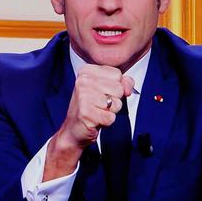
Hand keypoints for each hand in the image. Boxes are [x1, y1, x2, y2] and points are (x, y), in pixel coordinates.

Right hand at [43, 64, 133, 180]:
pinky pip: (111, 118)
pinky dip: (106, 122)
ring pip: (116, 104)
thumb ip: (123, 83)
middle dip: (114, 100)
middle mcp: (82, 81)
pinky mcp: (85, 113)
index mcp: (86, 71)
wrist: (74, 129)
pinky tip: (95, 120)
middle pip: (119, 89)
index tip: (103, 92)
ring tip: (98, 112)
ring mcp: (82, 97)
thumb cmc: (92, 107)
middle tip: (100, 105)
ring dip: (111, 112)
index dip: (116, 87)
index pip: (117, 74)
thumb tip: (128, 89)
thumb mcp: (107, 89)